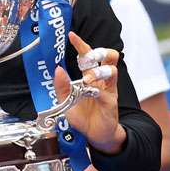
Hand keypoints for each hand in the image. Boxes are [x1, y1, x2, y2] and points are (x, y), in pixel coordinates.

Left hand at [53, 31, 125, 154]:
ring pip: (112, 71)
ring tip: (86, 79)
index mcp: (91, 76)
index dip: (81, 44)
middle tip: (86, 57)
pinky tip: (90, 93)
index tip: (72, 35)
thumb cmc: (83, 116)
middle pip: (109, 57)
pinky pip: (107, 92)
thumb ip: (61, 86)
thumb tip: (57, 69)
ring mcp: (108, 90)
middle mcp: (102, 81)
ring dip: (97, 72)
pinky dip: (97, 91)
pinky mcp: (111, 103)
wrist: (94, 135)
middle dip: (98, 52)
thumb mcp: (66, 101)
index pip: (89, 55)